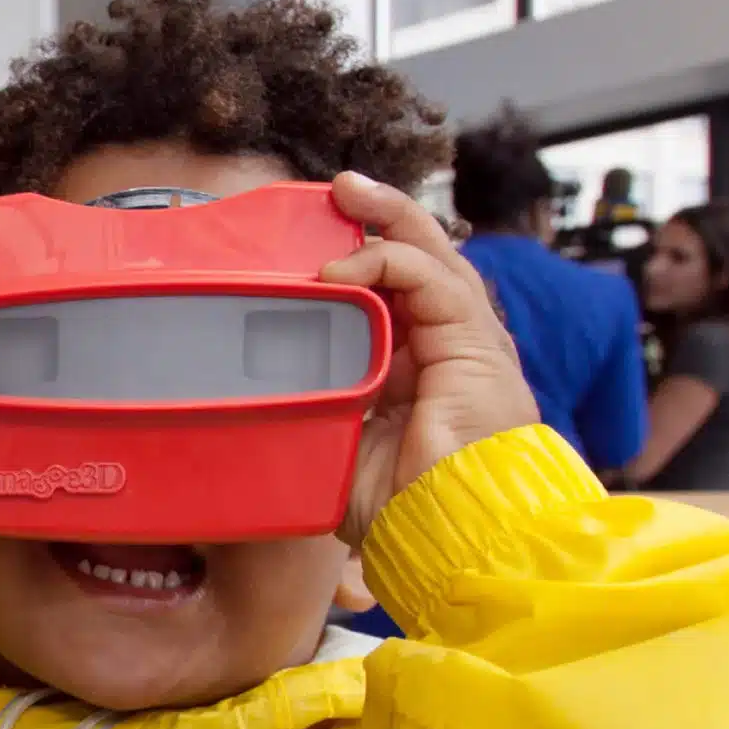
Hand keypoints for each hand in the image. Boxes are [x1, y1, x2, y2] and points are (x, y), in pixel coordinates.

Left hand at [321, 171, 538, 548]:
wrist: (455, 537)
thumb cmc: (404, 513)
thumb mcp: (339, 454)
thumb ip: (315, 418)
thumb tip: (252, 404)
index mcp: (418, 374)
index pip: (395, 298)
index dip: (360, 265)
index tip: (312, 248)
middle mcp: (447, 351)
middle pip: (419, 263)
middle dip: (379, 219)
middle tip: (338, 190)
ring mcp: (467, 344)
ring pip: (433, 256)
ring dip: (388, 218)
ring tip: (346, 192)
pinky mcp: (476, 343)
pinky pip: (434, 279)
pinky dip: (389, 262)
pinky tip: (344, 268)